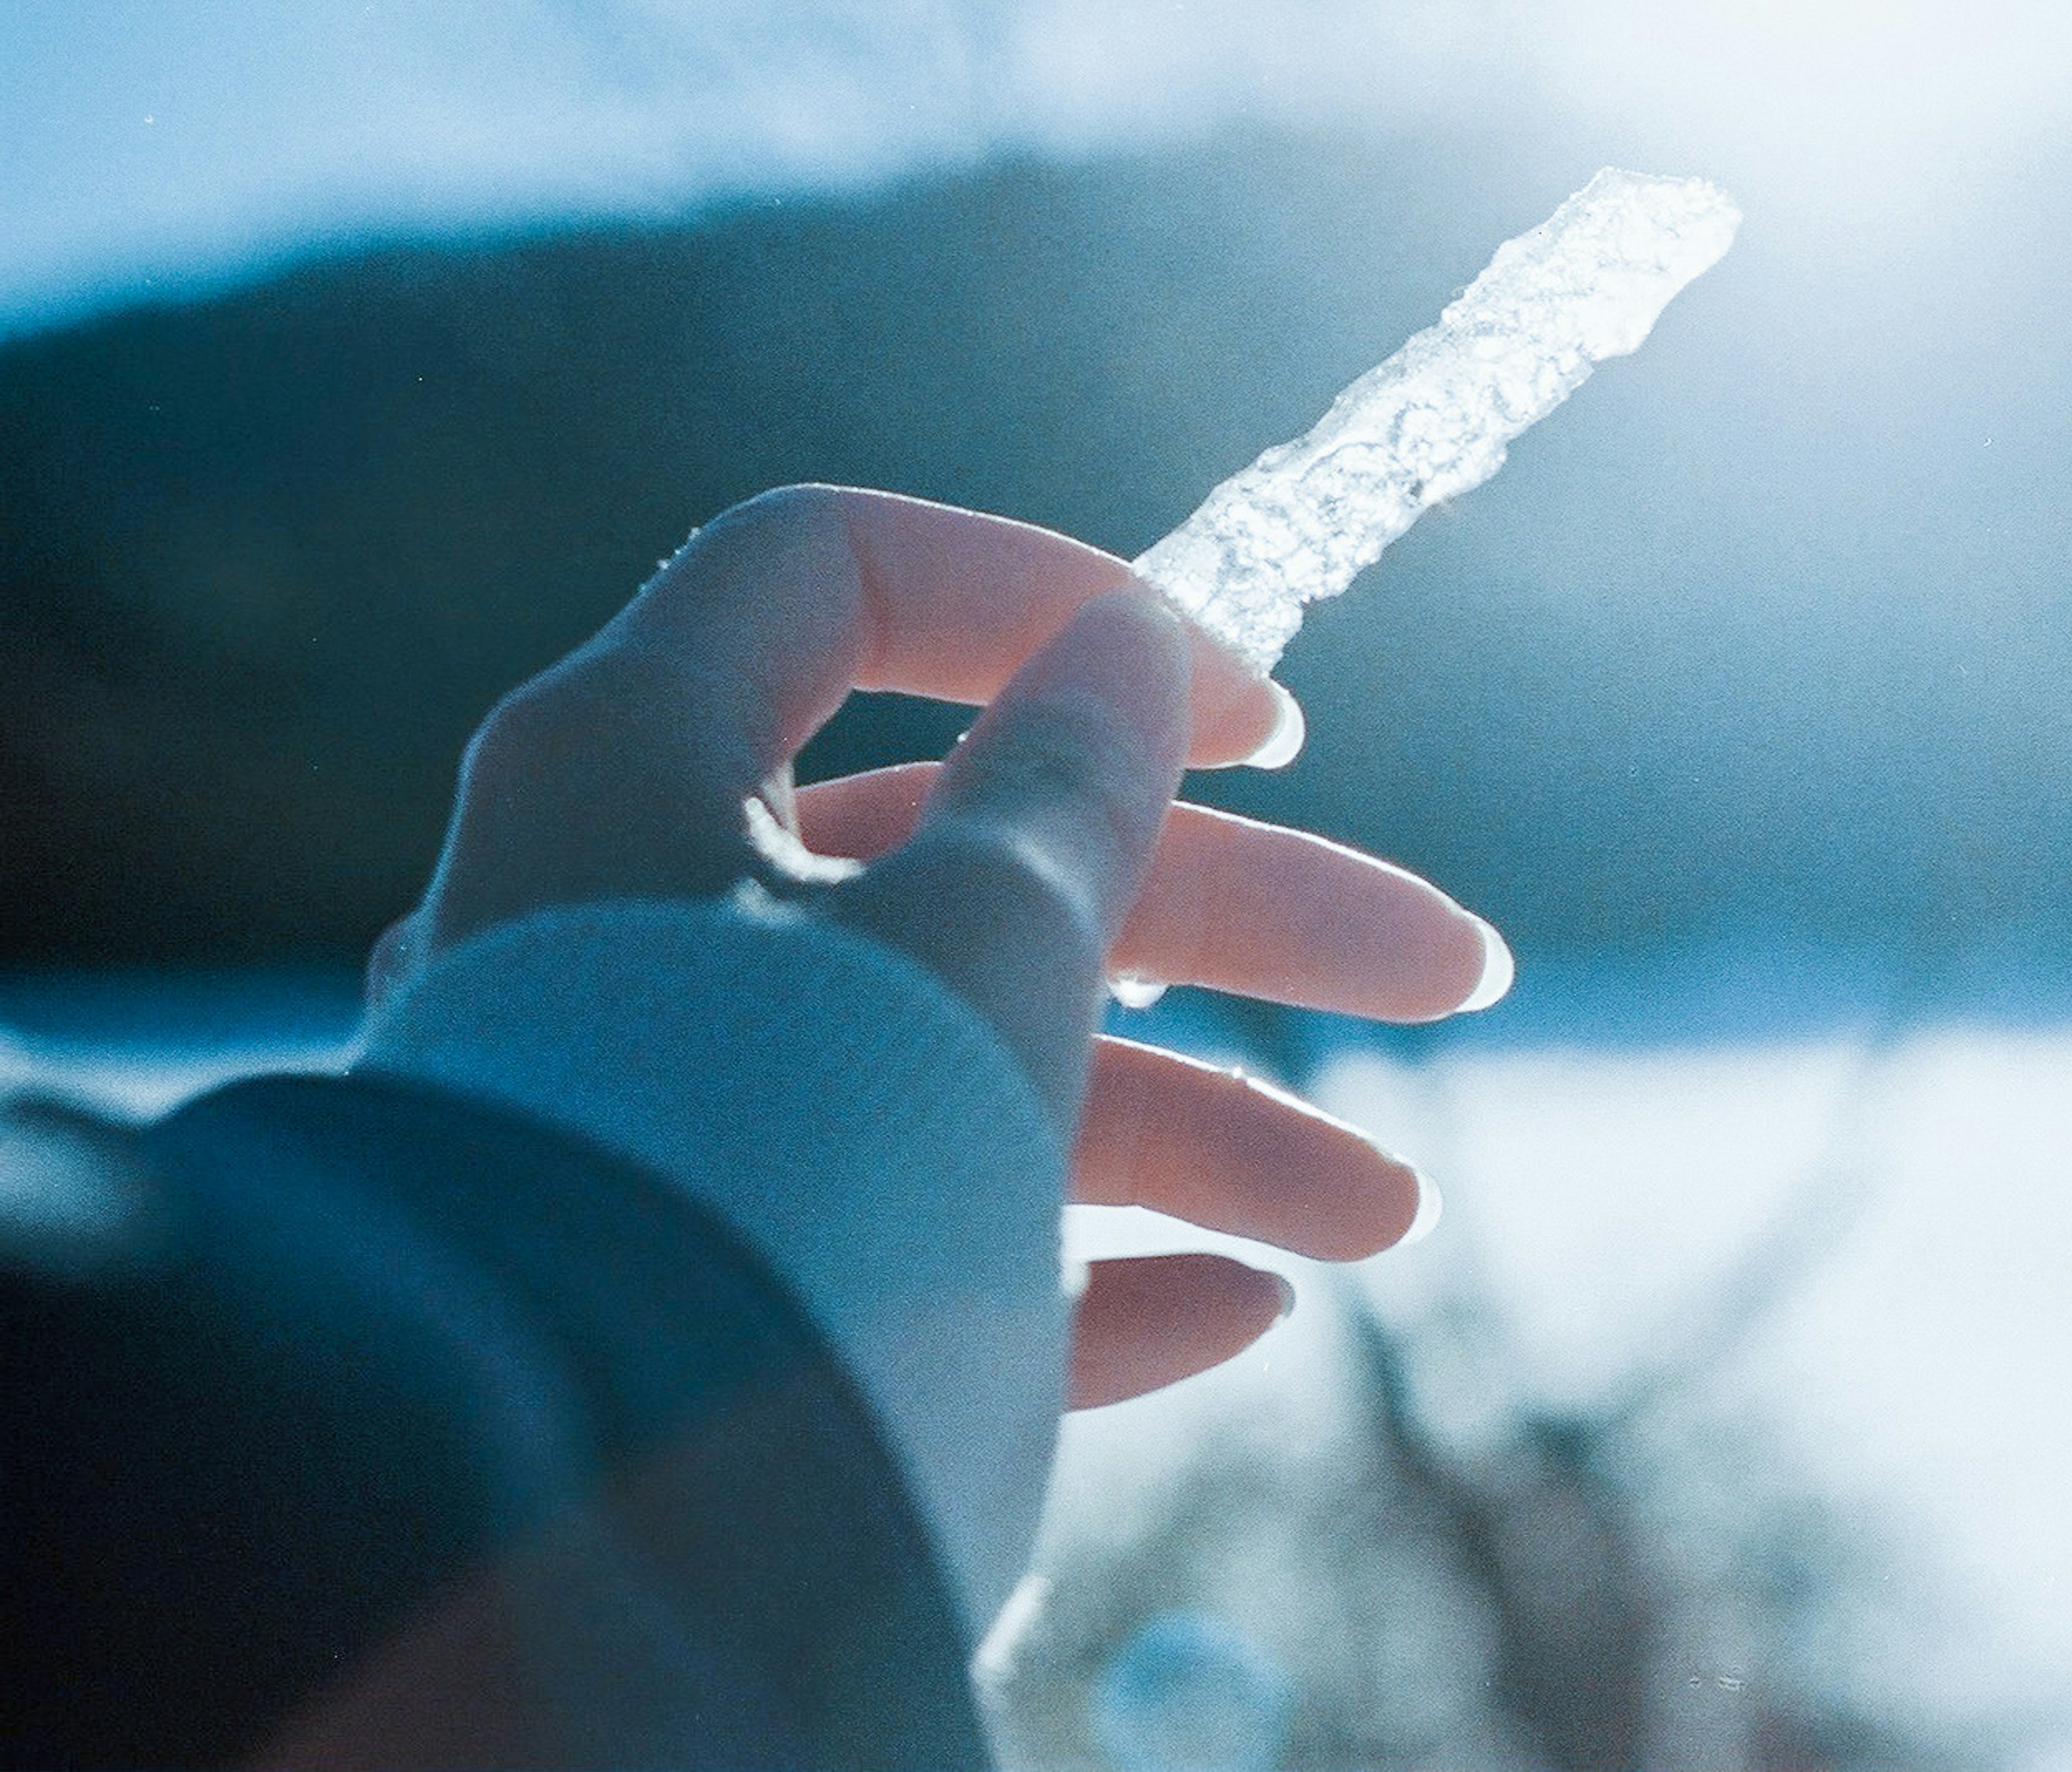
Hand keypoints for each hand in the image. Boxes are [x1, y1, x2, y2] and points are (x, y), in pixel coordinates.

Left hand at [372, 484, 1501, 1406]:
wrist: (575, 1532)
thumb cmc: (788, 1156)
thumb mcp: (975, 937)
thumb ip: (1069, 784)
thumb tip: (1123, 648)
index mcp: (639, 764)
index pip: (836, 580)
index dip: (1048, 601)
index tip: (1253, 712)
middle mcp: (634, 918)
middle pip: (984, 855)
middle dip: (1245, 920)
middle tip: (1454, 969)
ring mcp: (675, 1109)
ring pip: (973, 1062)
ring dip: (1204, 1132)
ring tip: (1387, 1220)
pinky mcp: (714, 1279)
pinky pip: (909, 1236)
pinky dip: (1072, 1268)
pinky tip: (1239, 1313)